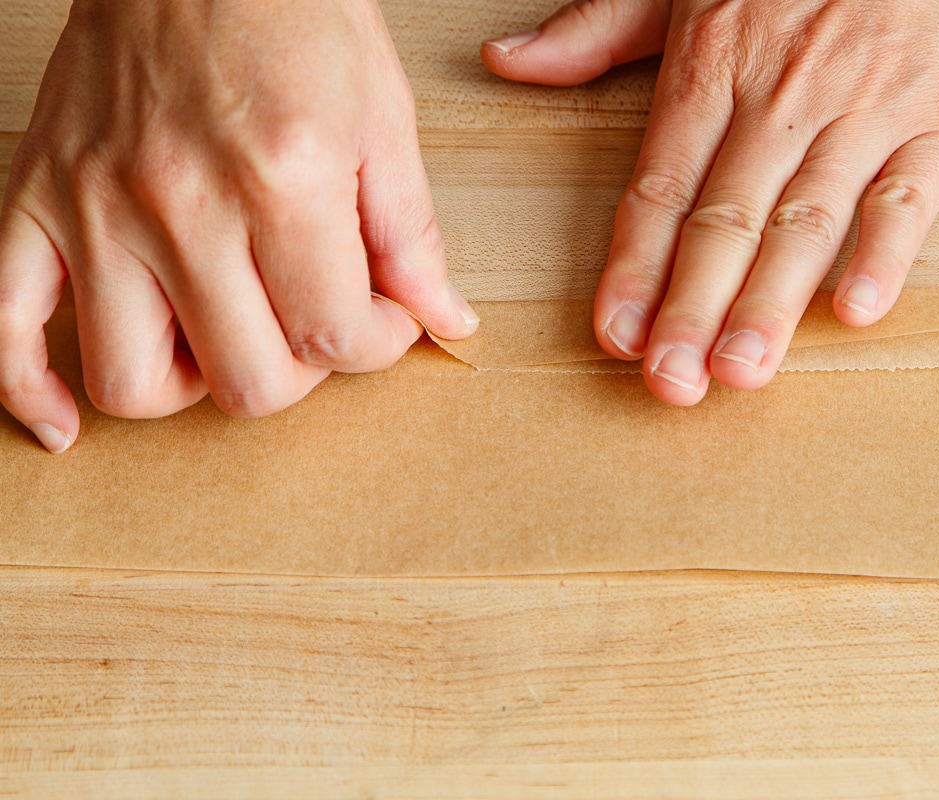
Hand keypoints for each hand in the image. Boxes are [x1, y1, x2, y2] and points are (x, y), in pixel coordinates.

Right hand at [0, 0, 477, 452]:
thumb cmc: (293, 13)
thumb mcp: (383, 117)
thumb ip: (414, 235)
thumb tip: (446, 320)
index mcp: (283, 181)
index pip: (339, 340)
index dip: (379, 345)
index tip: (382, 315)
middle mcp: (182, 205)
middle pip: (249, 383)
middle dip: (304, 371)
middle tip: (314, 321)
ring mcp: (96, 208)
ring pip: (135, 382)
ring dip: (196, 385)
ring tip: (224, 336)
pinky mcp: (35, 201)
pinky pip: (5, 329)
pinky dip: (32, 390)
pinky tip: (67, 422)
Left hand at [483, 0, 938, 404]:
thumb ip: (597, 29)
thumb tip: (505, 61)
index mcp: (712, 73)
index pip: (660, 190)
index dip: (634, 268)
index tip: (615, 335)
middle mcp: (779, 102)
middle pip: (724, 222)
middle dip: (691, 310)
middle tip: (670, 382)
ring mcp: (861, 113)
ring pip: (805, 223)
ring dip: (769, 303)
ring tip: (740, 371)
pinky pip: (908, 196)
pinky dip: (885, 253)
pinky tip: (856, 312)